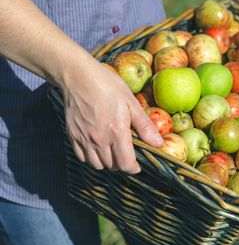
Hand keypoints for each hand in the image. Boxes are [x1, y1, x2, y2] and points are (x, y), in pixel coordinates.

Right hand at [62, 58, 163, 173]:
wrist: (78, 76)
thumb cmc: (107, 85)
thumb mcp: (131, 102)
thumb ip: (144, 126)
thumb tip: (159, 144)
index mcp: (117, 132)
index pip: (126, 164)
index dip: (134, 168)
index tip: (138, 164)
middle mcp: (99, 139)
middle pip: (113, 166)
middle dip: (122, 164)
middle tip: (126, 153)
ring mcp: (84, 139)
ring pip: (97, 165)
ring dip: (107, 162)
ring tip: (112, 150)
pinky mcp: (72, 136)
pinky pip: (82, 157)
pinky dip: (91, 157)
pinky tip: (97, 146)